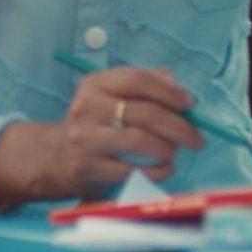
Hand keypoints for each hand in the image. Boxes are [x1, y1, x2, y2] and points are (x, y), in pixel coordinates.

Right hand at [0, 66, 206, 203]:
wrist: (54, 157)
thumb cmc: (95, 123)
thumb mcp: (111, 96)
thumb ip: (145, 85)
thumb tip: (179, 87)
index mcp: (95, 84)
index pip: (136, 80)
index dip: (168, 91)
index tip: (190, 103)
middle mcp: (87, 108)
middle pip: (144, 113)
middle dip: (179, 127)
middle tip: (197, 138)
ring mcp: (85, 139)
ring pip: (140, 142)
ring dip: (167, 149)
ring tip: (175, 152)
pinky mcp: (87, 168)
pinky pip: (133, 171)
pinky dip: (157, 171)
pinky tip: (164, 169)